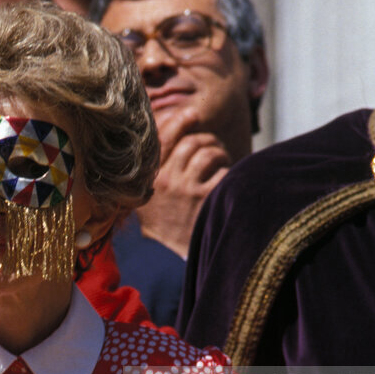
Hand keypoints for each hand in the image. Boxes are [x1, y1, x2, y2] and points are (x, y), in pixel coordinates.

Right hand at [137, 108, 230, 257]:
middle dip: (207, 140)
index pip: (163, 138)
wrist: (169, 259)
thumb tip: (171, 130)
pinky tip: (225, 181)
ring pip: (207, 152)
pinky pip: (223, 170)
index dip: (180, 121)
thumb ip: (155, 168)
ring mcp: (186, 189)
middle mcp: (165, 181)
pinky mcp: (206, 198)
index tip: (192, 114)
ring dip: (219, 153)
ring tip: (220, 163)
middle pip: (190, 142)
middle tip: (213, 148)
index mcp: (148, 177)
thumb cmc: (162, 224)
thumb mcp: (146, 196)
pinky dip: (228, 172)